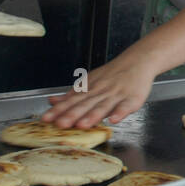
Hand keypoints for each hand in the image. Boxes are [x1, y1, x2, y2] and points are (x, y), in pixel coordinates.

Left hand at [41, 54, 156, 127]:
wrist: (138, 60)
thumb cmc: (113, 74)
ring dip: (93, 116)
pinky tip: (114, 120)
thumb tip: (52, 101)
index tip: (46, 118)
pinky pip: (126, 106)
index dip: (58, 110)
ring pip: (103, 106)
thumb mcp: (90, 81)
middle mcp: (101, 92)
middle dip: (72, 114)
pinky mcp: (133, 98)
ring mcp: (117, 95)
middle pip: (85, 104)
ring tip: (83, 125)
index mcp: (89, 89)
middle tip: (60, 124)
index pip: (71, 100)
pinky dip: (120, 113)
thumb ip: (72, 94)